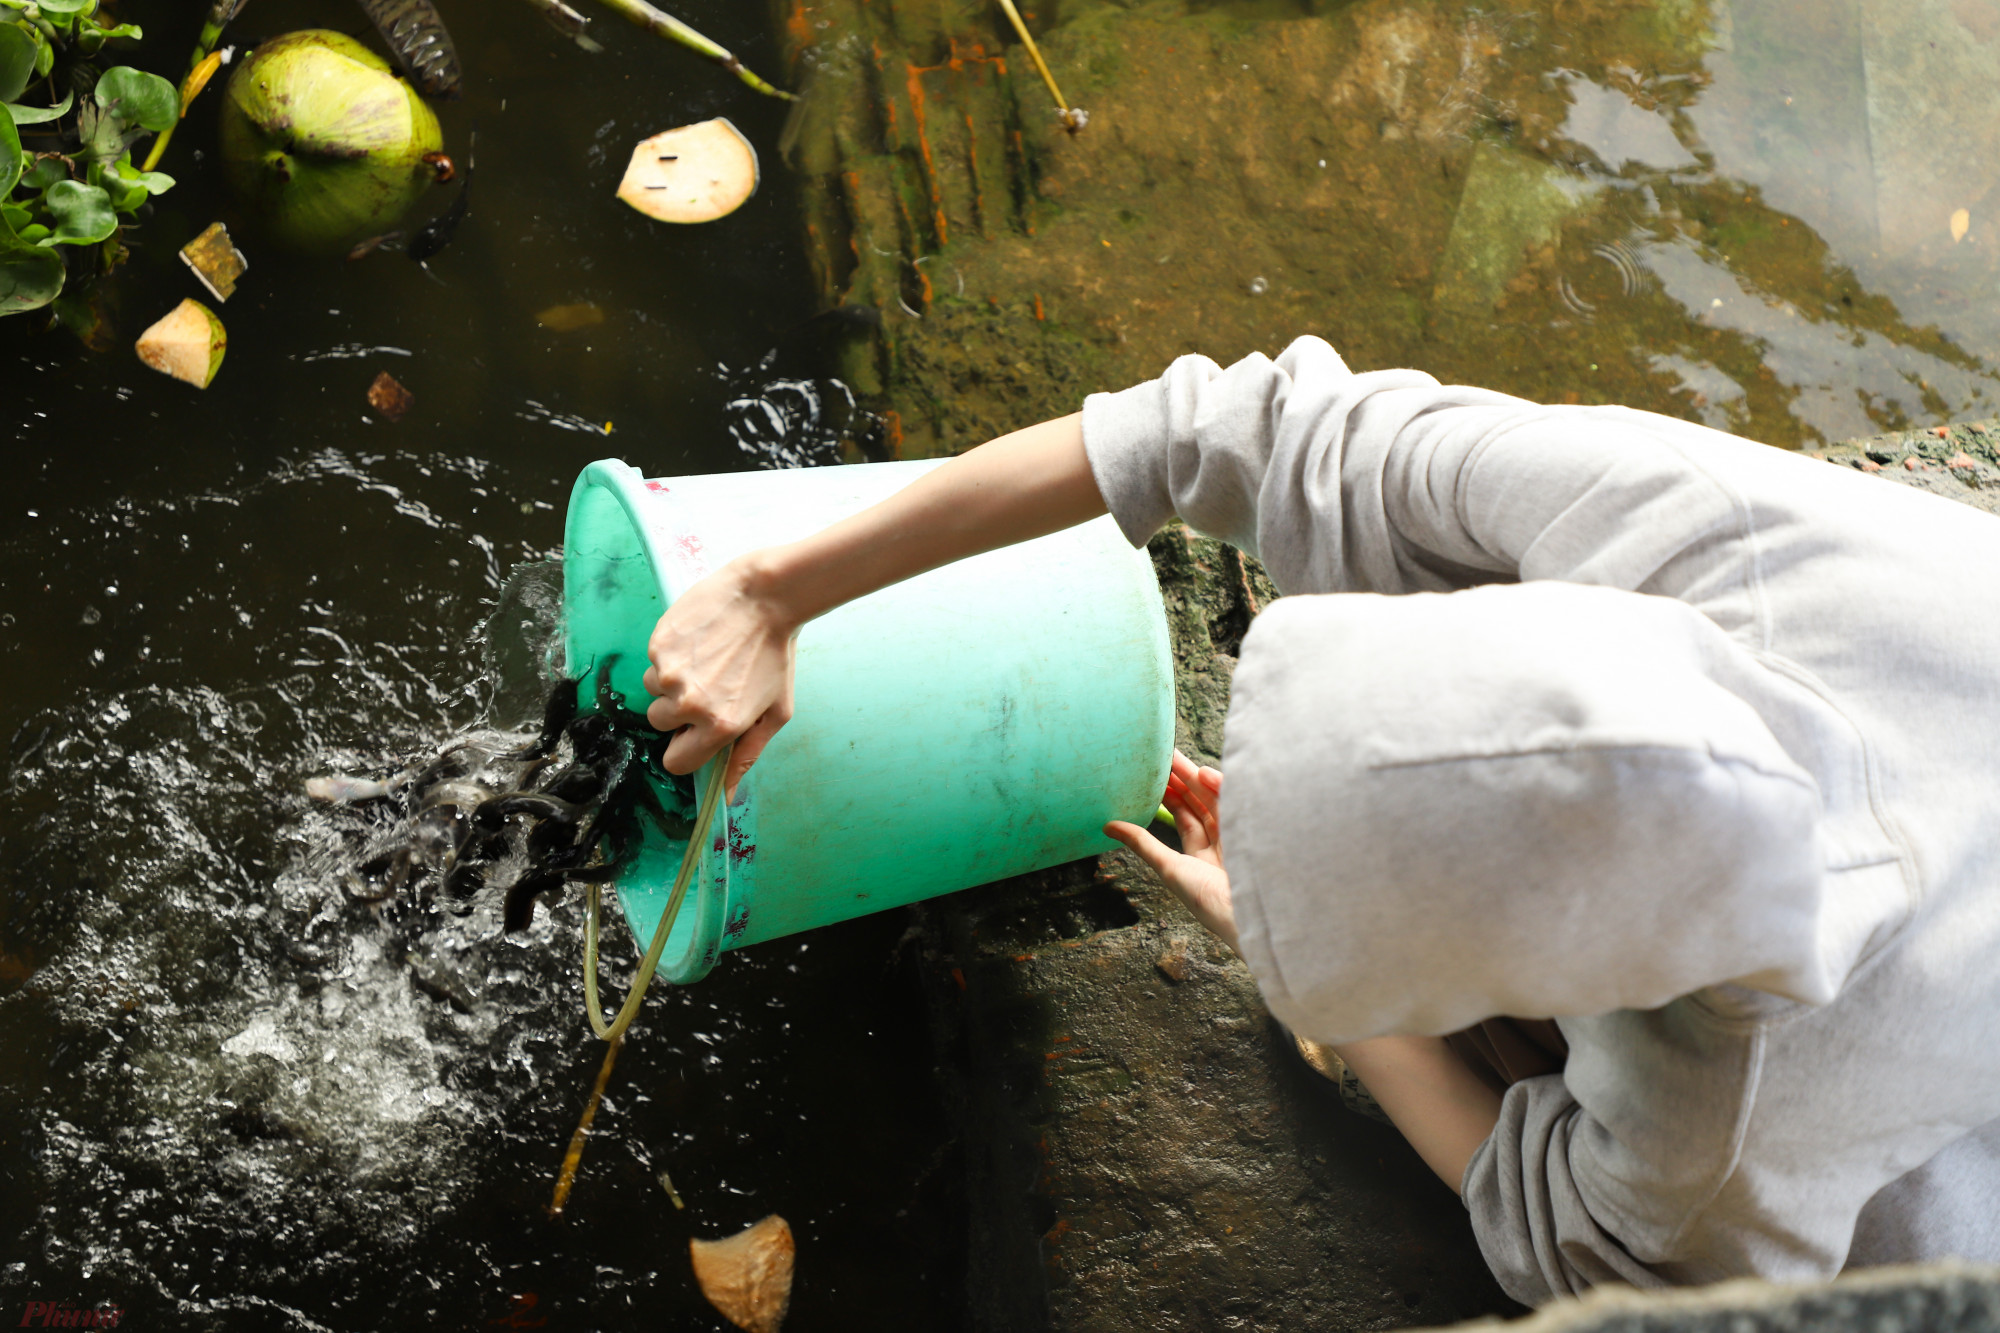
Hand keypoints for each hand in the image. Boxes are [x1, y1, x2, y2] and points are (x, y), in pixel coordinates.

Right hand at [641, 553, 797, 798]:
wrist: (766, 596)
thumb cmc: (776, 655)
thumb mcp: (775, 712)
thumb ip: (748, 754)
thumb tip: (727, 795)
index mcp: (720, 726)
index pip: (676, 763)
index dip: (683, 748)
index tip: (692, 735)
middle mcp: (690, 704)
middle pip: (660, 724)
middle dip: (679, 710)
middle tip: (708, 684)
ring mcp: (671, 673)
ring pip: (653, 691)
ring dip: (672, 680)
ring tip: (705, 658)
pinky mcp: (659, 645)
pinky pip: (653, 661)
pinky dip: (670, 654)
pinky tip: (699, 639)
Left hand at [1104, 751, 1237, 952]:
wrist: (1252, 915)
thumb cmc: (1208, 900)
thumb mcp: (1169, 868)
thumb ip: (1142, 843)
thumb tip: (1108, 825)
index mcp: (1202, 860)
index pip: (1186, 820)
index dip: (1172, 796)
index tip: (1158, 774)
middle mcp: (1223, 847)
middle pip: (1202, 806)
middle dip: (1184, 780)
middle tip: (1166, 755)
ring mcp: (1241, 838)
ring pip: (1217, 801)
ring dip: (1198, 778)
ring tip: (1176, 757)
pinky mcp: (1257, 830)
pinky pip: (1238, 802)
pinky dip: (1221, 787)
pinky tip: (1204, 772)